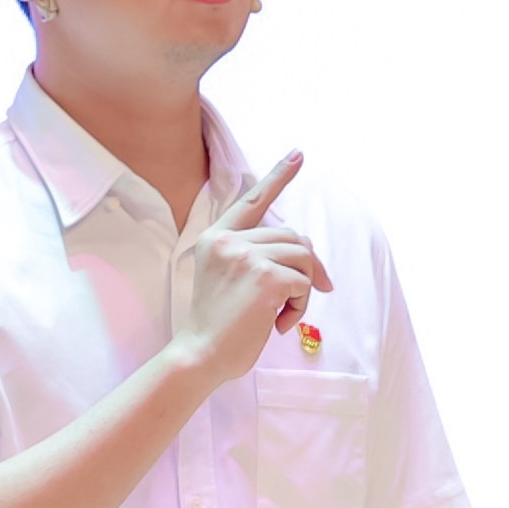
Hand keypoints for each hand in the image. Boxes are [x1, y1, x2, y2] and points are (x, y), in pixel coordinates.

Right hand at [173, 149, 335, 382]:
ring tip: (282, 314)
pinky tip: (279, 323)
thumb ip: (256, 257)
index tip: (298, 153)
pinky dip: (301, 306)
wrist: (200, 354)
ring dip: (303, 289)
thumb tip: (309, 258)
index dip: (278, 175)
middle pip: (293, 237)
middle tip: (306, 296)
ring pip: (303, 257)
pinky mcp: (265, 276)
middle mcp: (228, 240)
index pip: (252, 200)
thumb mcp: (229, 279)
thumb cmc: (217, 324)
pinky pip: (304, 283)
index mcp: (215, 237)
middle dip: (308, 267)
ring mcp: (245, 256)